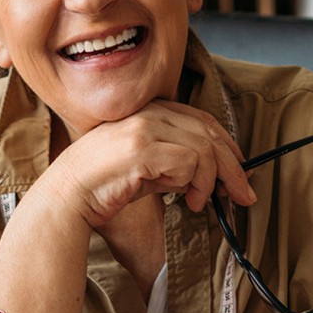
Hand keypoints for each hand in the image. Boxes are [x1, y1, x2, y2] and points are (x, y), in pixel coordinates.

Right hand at [46, 100, 255, 226]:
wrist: (68, 195)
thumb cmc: (105, 185)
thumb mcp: (148, 167)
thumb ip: (177, 162)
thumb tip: (215, 176)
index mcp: (149, 110)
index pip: (201, 118)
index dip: (227, 144)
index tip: (240, 170)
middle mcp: (149, 112)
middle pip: (209, 131)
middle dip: (233, 166)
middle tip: (243, 194)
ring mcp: (145, 128)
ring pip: (204, 147)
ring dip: (213, 180)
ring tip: (202, 202)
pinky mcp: (143, 148)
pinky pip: (190, 162)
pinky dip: (198, 184)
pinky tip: (189, 201)